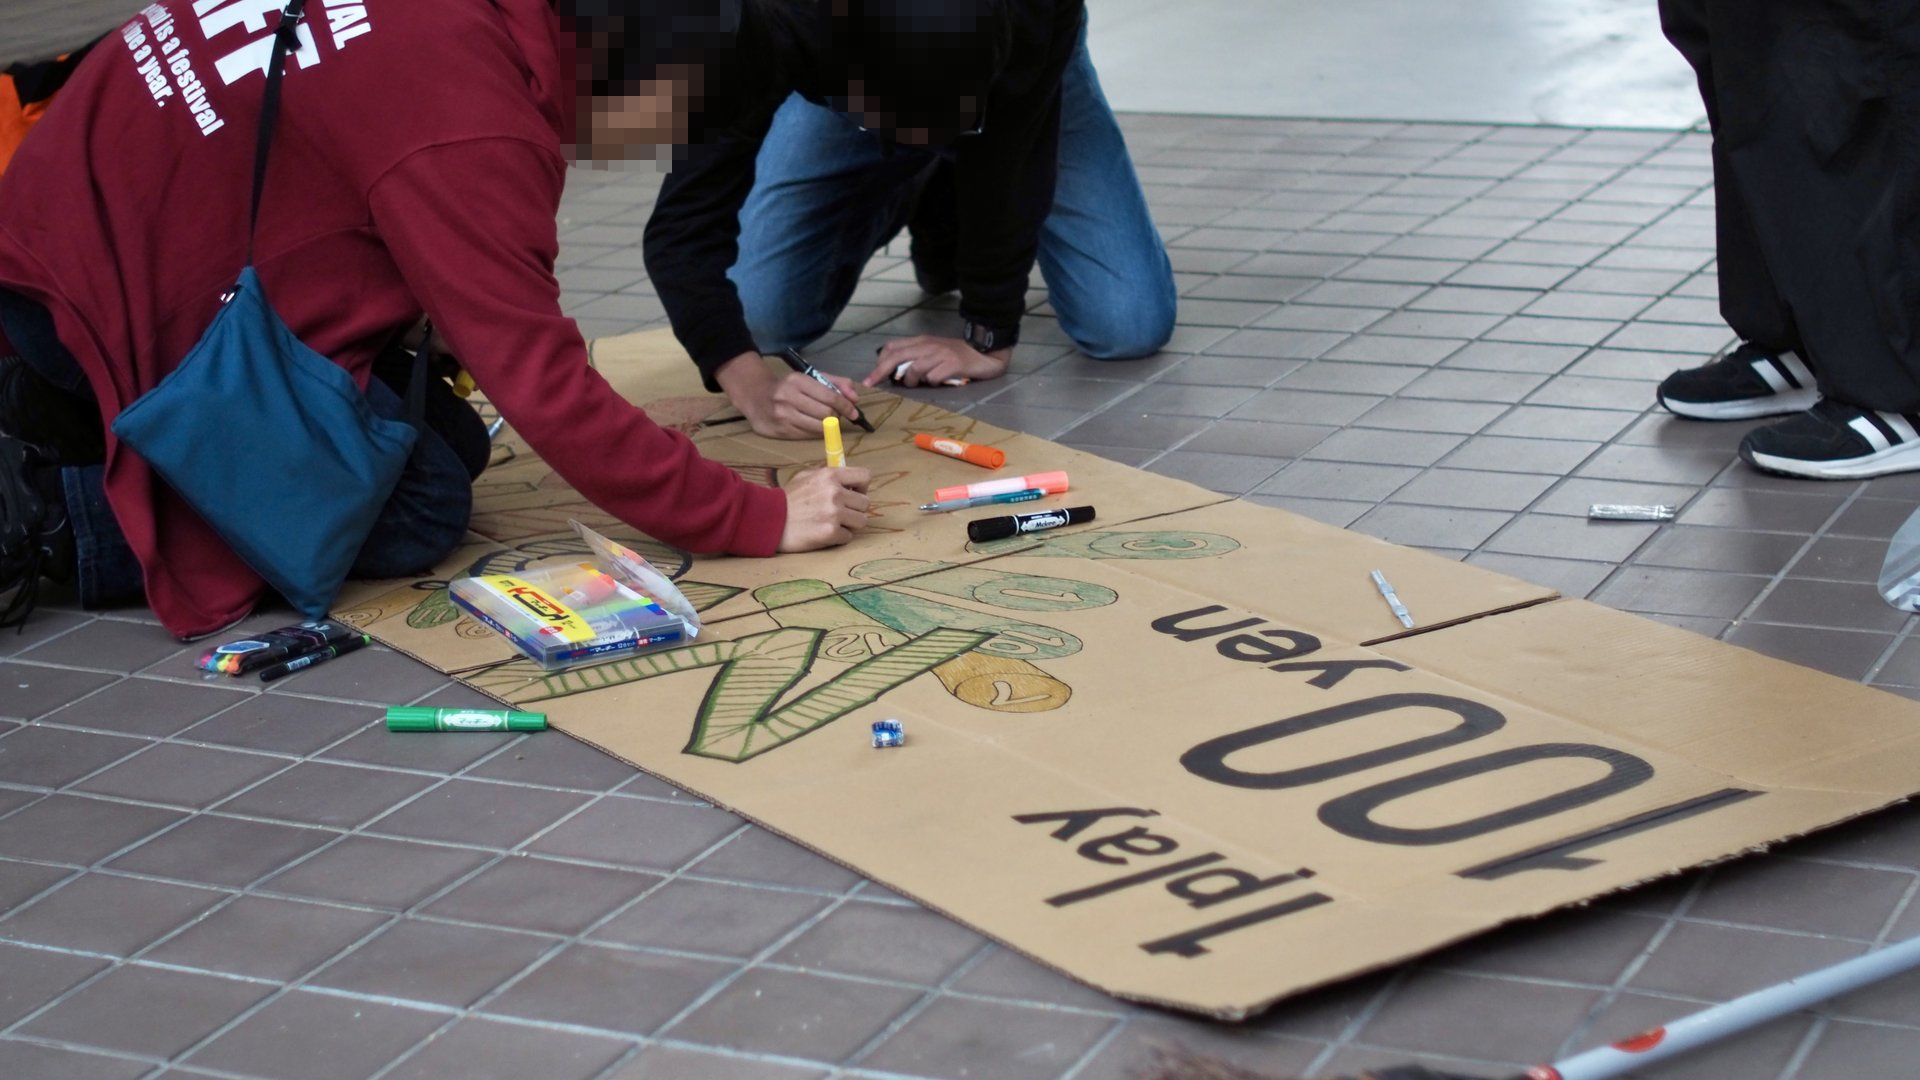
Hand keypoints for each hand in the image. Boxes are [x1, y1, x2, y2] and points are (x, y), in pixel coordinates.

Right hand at [716, 352, 861, 439]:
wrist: (755, 395)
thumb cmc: (788, 386)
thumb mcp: (810, 377)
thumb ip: (836, 383)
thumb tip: (855, 397)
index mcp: (797, 381)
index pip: (830, 396)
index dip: (845, 406)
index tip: (853, 412)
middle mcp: (788, 398)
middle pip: (826, 414)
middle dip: (836, 417)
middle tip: (836, 416)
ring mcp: (782, 416)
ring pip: (818, 428)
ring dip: (828, 427)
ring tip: (825, 421)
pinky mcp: (779, 431)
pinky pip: (807, 436)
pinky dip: (815, 432)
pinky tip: (811, 425)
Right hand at [778, 466, 872, 551]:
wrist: (768, 520)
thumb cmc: (787, 499)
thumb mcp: (806, 477)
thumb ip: (829, 476)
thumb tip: (849, 480)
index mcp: (830, 475)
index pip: (865, 476)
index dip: (862, 487)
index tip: (853, 494)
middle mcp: (835, 493)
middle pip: (865, 503)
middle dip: (855, 509)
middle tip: (840, 513)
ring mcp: (834, 513)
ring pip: (861, 521)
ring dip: (849, 525)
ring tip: (832, 523)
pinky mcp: (830, 533)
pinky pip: (848, 537)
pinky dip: (838, 537)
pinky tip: (823, 533)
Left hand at [862, 336, 1009, 387]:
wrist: (983, 352)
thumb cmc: (956, 355)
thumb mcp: (932, 352)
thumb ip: (915, 358)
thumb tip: (895, 374)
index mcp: (921, 341)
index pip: (893, 348)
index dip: (879, 363)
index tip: (871, 378)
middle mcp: (928, 345)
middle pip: (897, 357)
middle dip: (881, 371)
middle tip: (871, 384)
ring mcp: (941, 354)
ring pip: (914, 368)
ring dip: (911, 381)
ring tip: (919, 383)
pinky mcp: (952, 364)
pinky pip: (933, 377)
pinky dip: (932, 382)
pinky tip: (939, 381)